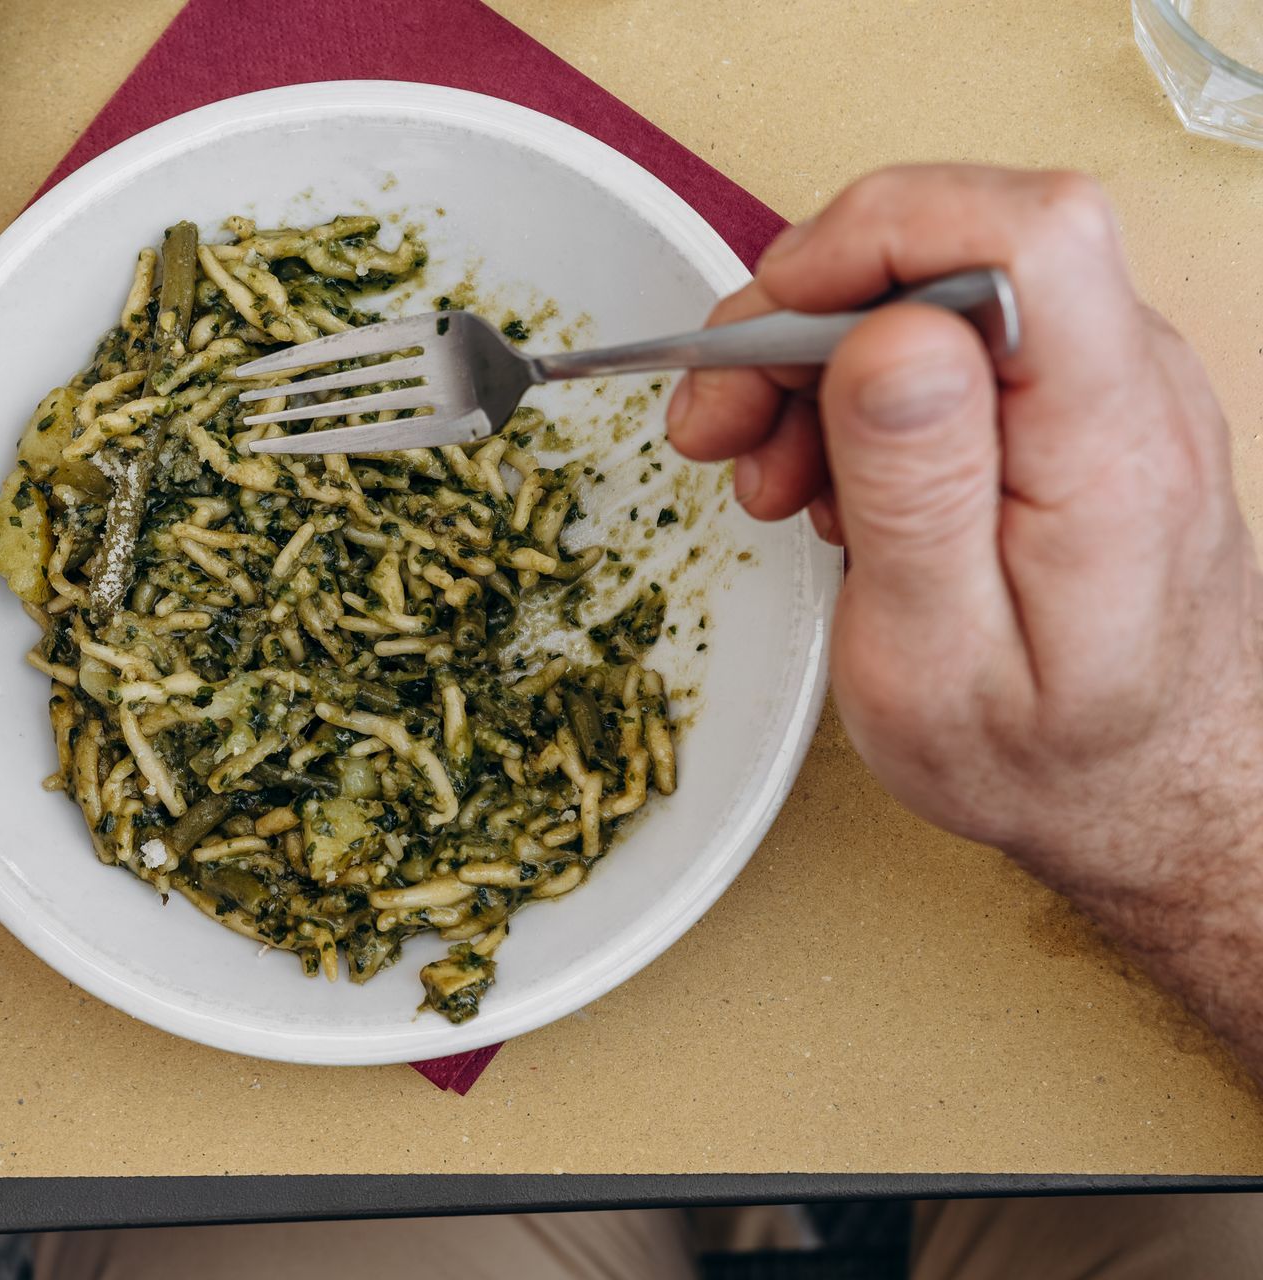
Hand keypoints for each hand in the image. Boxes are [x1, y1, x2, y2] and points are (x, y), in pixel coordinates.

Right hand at [667, 165, 1262, 1064]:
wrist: (1155, 796)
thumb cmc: (1048, 754)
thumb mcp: (936, 657)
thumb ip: (918, 492)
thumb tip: (889, 337)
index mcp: (1106, 443)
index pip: (1028, 231)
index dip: (879, 233)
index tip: (779, 311)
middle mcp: (1129, 386)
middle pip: (955, 247)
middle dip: (806, 313)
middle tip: (720, 417)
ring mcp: (1108, 386)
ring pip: (936, 291)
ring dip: (817, 363)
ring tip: (768, 475)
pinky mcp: (1076, 403)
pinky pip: (953, 344)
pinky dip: (861, 394)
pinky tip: (828, 480)